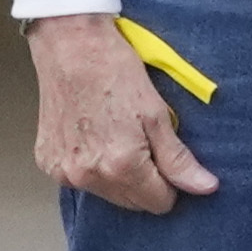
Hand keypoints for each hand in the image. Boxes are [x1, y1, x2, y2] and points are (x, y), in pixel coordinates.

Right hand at [31, 18, 216, 215]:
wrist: (70, 47)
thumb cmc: (115, 72)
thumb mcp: (157, 115)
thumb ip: (178, 159)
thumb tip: (205, 188)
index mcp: (120, 167)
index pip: (158, 203)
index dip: (172, 185)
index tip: (170, 161)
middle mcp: (88, 176)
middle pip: (132, 202)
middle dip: (146, 182)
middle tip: (145, 143)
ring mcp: (63, 171)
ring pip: (106, 193)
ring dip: (118, 176)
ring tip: (119, 136)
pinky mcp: (46, 161)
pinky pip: (80, 179)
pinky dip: (92, 165)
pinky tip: (95, 136)